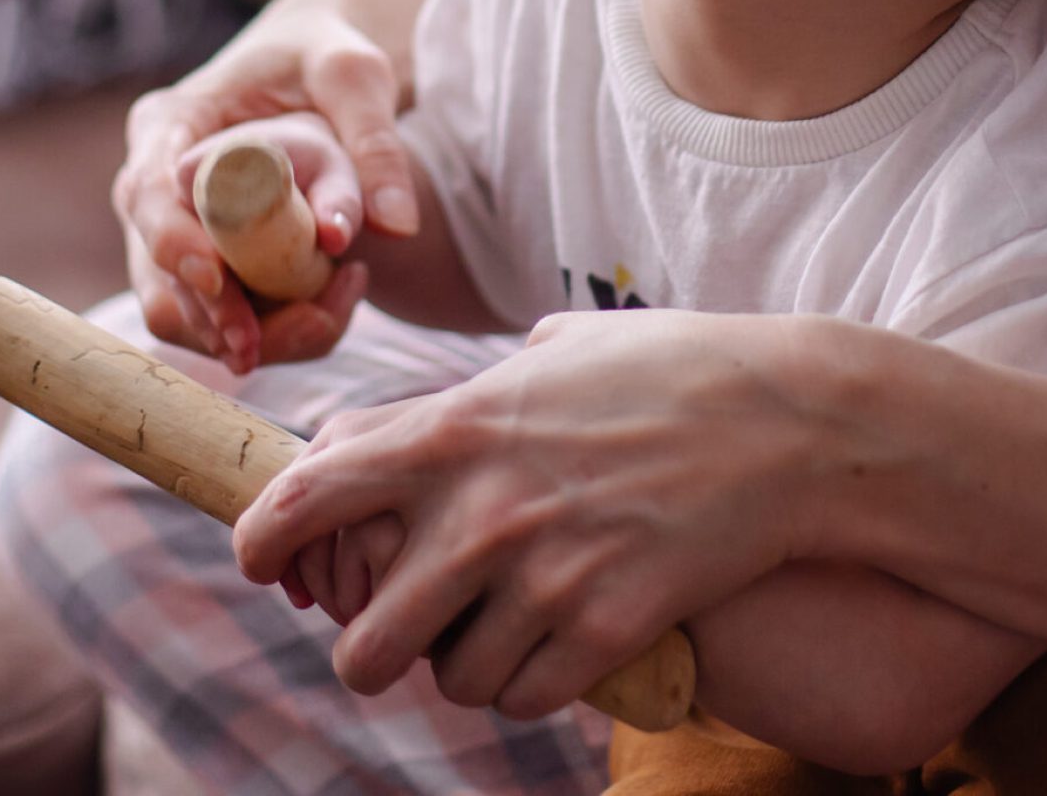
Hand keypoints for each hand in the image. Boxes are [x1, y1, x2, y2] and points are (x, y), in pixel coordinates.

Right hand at [114, 0, 416, 368]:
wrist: (317, 68)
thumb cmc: (327, 55)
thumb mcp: (356, 77)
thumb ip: (375, 143)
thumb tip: (397, 226)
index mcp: (172, 119)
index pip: (147, 191)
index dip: (173, 242)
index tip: (217, 279)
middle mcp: (155, 179)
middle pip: (153, 268)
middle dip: (209, 315)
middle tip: (267, 345)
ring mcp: (170, 228)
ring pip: (179, 310)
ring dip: (239, 336)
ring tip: (323, 322)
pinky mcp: (200, 262)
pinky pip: (212, 320)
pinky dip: (262, 333)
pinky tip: (325, 313)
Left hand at [234, 307, 852, 720]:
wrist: (788, 422)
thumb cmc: (673, 366)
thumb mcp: (557, 349)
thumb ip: (480, 389)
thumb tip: (434, 410)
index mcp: (457, 428)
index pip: (308, 495)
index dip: (262, 537)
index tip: (259, 558)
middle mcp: (483, 511)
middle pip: (364, 642)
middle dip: (370, 648)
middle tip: (398, 631)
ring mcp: (545, 577)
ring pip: (449, 683)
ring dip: (464, 665)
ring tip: (498, 626)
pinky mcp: (606, 629)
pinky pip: (525, 698)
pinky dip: (531, 683)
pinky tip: (558, 640)